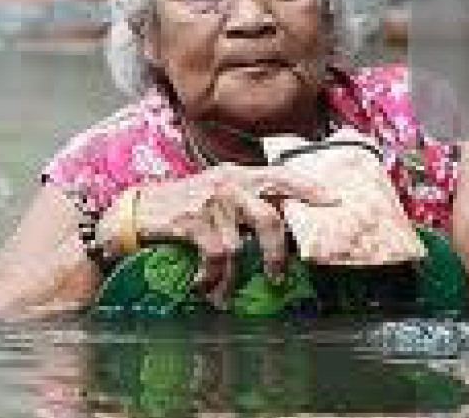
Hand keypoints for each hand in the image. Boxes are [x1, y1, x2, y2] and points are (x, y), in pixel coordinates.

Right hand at [132, 164, 334, 302]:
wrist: (134, 211)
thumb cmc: (181, 205)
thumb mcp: (217, 192)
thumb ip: (246, 201)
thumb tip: (281, 225)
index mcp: (240, 175)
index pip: (282, 176)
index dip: (309, 189)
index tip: (334, 201)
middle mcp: (229, 184)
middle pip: (269, 217)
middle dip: (277, 252)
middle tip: (278, 277)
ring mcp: (210, 202)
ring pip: (239, 246)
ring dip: (233, 278)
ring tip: (227, 295)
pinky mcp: (191, 220)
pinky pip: (214, 257)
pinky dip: (212, 279)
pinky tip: (206, 288)